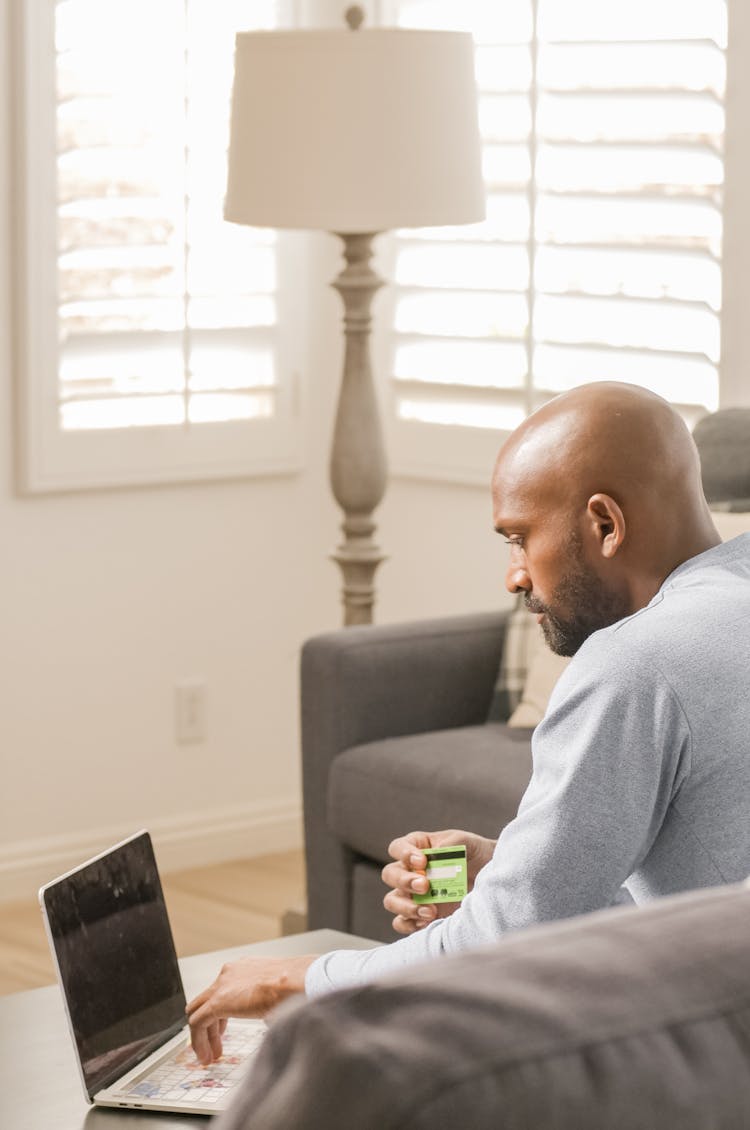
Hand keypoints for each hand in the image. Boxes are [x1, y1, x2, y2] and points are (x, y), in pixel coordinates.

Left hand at [185, 953, 313, 1063]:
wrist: (298, 981)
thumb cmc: (298, 985)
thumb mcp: (280, 993)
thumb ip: (269, 1005)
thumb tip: (270, 1021)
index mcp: (245, 969)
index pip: (223, 992)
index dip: (222, 1016)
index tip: (224, 1032)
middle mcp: (230, 973)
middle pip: (207, 1002)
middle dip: (211, 1027)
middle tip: (216, 1046)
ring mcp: (222, 984)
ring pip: (199, 1012)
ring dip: (204, 1036)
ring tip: (210, 1055)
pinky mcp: (217, 1000)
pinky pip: (198, 1022)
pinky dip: (199, 1040)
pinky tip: (207, 1055)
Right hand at [381, 829, 494, 934]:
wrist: (491, 877)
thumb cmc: (475, 853)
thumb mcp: (466, 842)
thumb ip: (449, 845)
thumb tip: (433, 856)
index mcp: (417, 848)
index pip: (397, 848)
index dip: (404, 854)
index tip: (422, 862)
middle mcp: (410, 871)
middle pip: (390, 874)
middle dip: (404, 881)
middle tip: (425, 886)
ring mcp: (413, 895)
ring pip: (392, 901)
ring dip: (406, 906)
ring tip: (430, 910)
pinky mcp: (420, 916)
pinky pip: (402, 923)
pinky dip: (410, 923)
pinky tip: (427, 922)